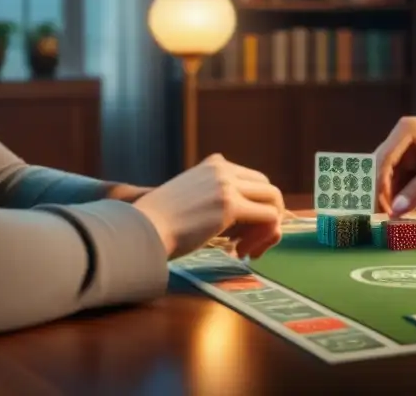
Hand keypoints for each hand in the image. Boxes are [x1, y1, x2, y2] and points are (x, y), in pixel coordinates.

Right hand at [133, 154, 284, 259]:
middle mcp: (224, 168)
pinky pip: (268, 218)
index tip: (241, 233)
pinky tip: (240, 252)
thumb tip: (251, 220)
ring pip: (274, 202)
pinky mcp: (229, 205)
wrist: (142, 229)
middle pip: (269, 190)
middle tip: (247, 245)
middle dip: (267, 219)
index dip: (256, 208)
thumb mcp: (194, 197)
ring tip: (244, 251)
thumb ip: (220, 198)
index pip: (255, 182)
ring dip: (266, 230)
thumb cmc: (162, 223)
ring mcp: (227, 184)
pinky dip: (263, 238)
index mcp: (216, 164)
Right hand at [375, 111, 415, 216]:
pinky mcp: (407, 159)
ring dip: (387, 196)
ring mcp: (402, 148)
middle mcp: (398, 137)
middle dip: (379, 192)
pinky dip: (397, 194)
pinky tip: (398, 210)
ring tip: (389, 218)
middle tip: (382, 218)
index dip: (379, 184)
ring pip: (386, 175)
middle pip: (380, 167)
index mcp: (405, 130)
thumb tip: (397, 210)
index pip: (384, 159)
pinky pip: (397, 179)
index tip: (384, 208)